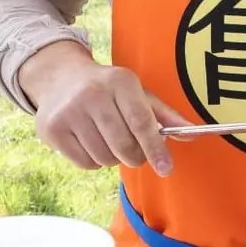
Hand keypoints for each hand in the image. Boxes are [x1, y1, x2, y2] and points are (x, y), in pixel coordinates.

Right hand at [17, 40, 193, 175]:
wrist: (60, 77)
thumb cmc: (108, 89)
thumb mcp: (137, 93)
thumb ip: (164, 116)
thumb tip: (194, 134)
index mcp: (120, 81)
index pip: (142, 122)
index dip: (156, 148)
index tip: (166, 168)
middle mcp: (92, 94)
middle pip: (124, 146)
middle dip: (136, 156)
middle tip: (135, 152)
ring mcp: (69, 111)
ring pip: (105, 158)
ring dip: (113, 157)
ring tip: (107, 138)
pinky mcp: (52, 129)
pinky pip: (85, 163)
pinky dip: (94, 161)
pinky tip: (90, 141)